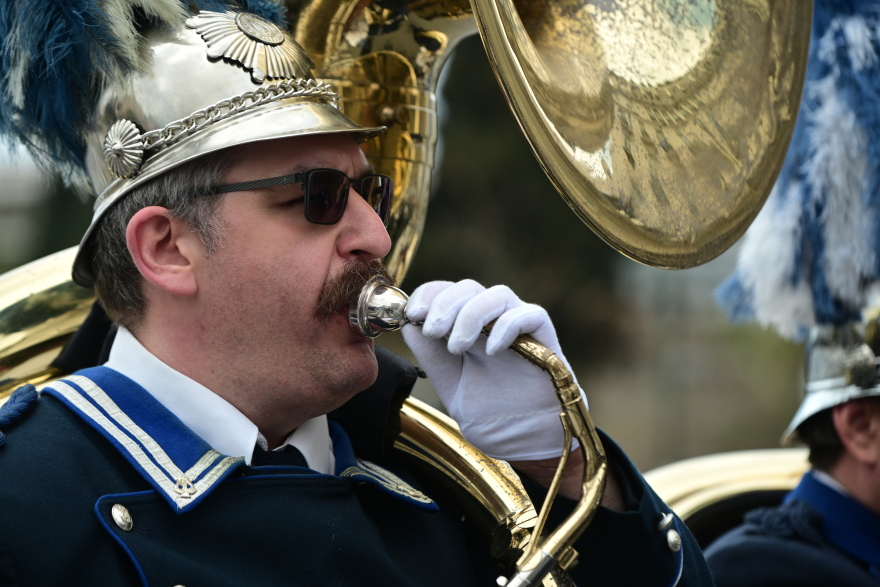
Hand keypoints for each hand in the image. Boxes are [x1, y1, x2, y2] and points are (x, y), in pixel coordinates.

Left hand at [401, 280, 586, 460]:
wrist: (528, 442)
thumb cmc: (493, 414)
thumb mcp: (451, 384)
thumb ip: (432, 357)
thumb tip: (408, 325)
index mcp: (469, 328)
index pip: (447, 293)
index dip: (428, 296)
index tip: (412, 315)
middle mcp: (494, 321)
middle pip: (468, 287)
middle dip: (444, 304)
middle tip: (432, 330)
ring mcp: (521, 327)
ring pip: (497, 294)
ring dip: (471, 315)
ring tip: (457, 347)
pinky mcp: (545, 338)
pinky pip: (529, 315)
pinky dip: (506, 326)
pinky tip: (491, 351)